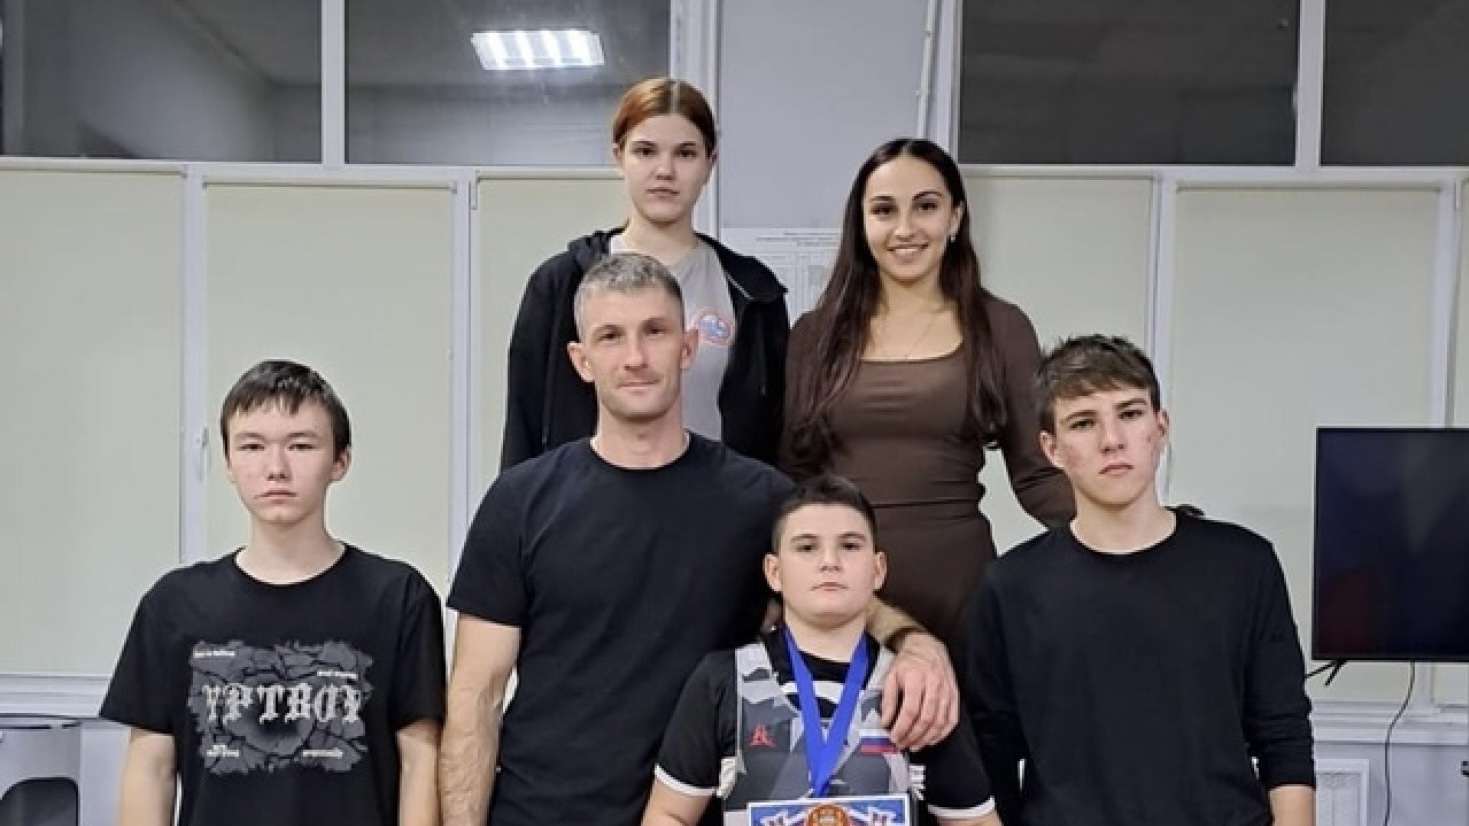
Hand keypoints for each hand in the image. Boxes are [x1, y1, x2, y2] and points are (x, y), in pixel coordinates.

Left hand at [880, 631, 958, 749]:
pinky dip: (942, 733)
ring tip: (914, 745)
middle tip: (903, 744)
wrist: (927, 647)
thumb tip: (886, 722)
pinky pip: (952, 719)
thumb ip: (888, 700)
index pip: (910, 710)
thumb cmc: (908, 662)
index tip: (894, 736)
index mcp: (916, 678)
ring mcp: (947, 690)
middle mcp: (934, 684)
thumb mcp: (891, 676)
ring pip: (939, 722)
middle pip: (926, 719)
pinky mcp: (955, 695)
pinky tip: (932, 739)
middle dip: (913, 736)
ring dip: (926, 738)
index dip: (902, 727)